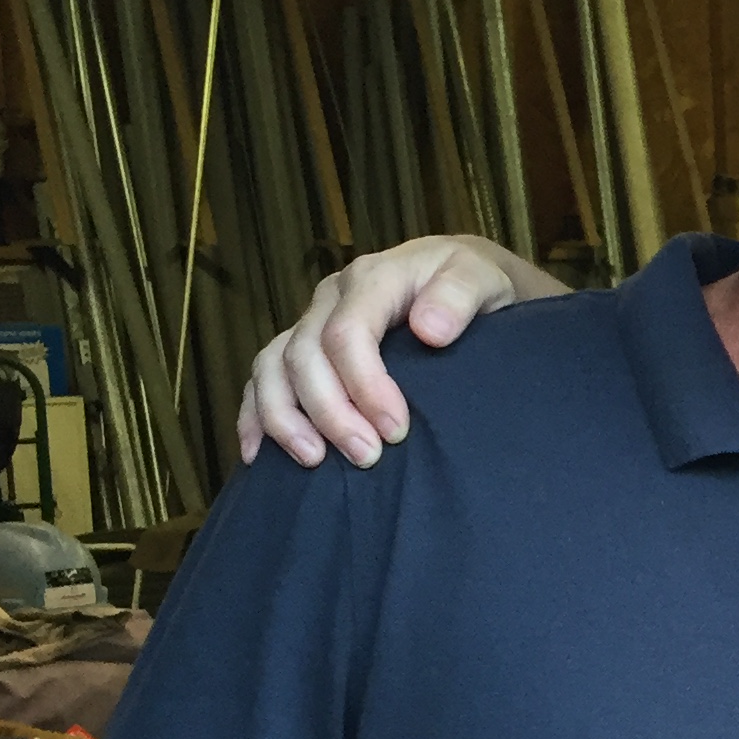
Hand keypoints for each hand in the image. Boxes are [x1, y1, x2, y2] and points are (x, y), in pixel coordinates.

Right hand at [235, 233, 547, 468]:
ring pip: (272, 368)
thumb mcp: (484, 278)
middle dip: (331, 412)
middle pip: (305, 356)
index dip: (363, 386)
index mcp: (372, 278)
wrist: (466, 282)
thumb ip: (460, 296)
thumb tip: (429, 329)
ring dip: (285, 419)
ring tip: (314, 460)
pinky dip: (254, 416)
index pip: (347, 333)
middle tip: (367, 457)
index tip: (395, 431)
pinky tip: (258, 456)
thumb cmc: (478, 285)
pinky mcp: (301, 348)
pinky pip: (261, 379)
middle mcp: (331, 298)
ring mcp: (311, 322)